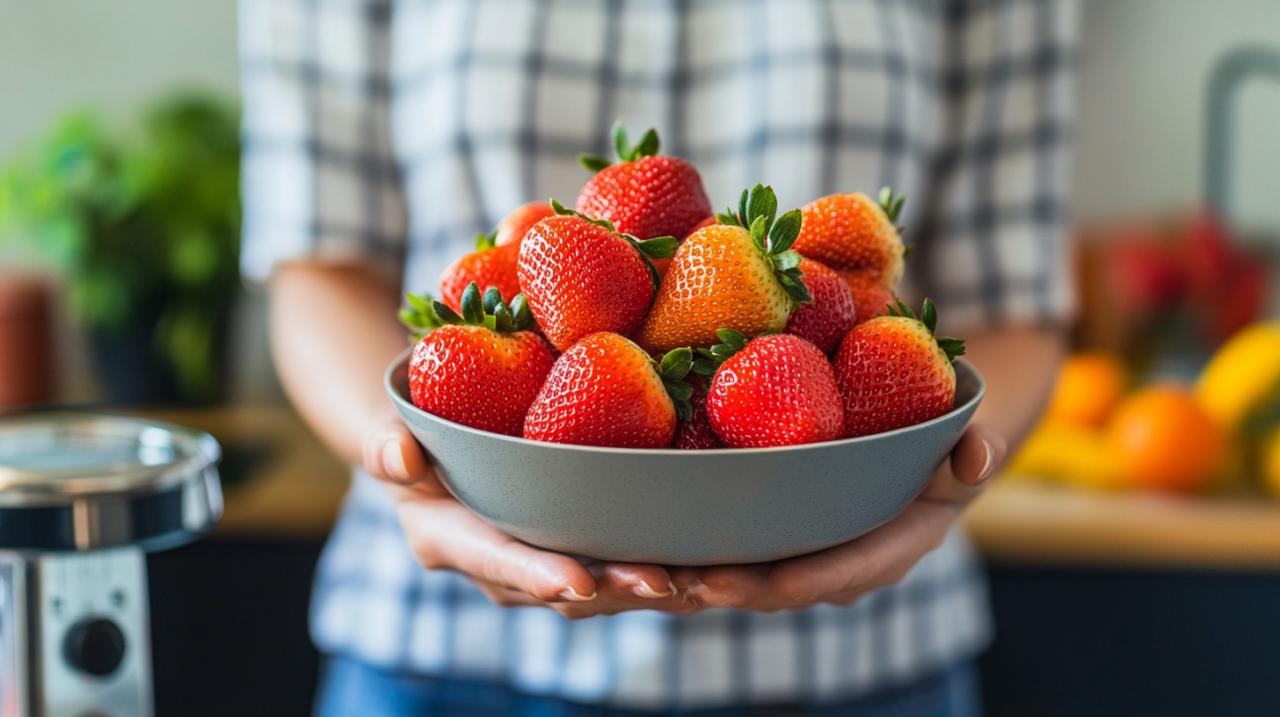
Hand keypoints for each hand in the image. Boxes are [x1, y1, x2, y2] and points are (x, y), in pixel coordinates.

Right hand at [362, 421, 698, 618]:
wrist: (430, 460)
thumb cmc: (411, 436)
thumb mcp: (389, 433)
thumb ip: (387, 446)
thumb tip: (398, 454)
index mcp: (449, 542)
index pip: (496, 561)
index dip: (536, 574)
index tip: (578, 582)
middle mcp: (498, 570)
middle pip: (561, 589)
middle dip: (613, 588)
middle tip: (663, 582)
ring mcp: (538, 569)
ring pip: (598, 592)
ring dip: (647, 589)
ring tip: (700, 580)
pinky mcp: (574, 558)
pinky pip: (617, 573)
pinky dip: (663, 572)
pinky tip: (710, 565)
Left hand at [667, 425, 1006, 610]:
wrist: (929, 463)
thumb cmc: (945, 449)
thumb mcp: (967, 445)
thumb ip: (975, 451)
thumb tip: (980, 455)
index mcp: (891, 547)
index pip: (845, 570)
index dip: (808, 580)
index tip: (769, 581)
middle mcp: (844, 566)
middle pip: (784, 589)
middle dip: (740, 590)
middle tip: (691, 582)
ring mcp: (809, 560)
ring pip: (753, 584)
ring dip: (709, 583)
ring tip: (659, 577)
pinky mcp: (779, 547)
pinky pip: (738, 561)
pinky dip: (700, 561)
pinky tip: (654, 553)